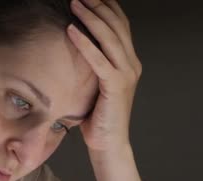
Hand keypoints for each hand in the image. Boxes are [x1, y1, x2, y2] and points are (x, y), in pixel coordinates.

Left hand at [67, 0, 141, 153]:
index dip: (107, 7)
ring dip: (90, 18)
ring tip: (74, 3)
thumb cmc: (98, 116)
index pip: (121, 25)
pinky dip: (84, 43)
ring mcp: (126, 75)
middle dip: (98, 6)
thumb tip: (76, 45)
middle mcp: (131, 64)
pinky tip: (71, 30)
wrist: (108, 144)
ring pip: (109, 38)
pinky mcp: (115, 86)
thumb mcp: (97, 84)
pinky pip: (98, 59)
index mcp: (129, 62)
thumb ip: (95, 65)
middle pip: (116, 26)